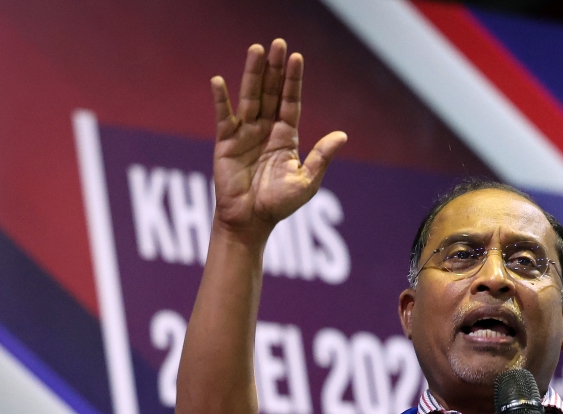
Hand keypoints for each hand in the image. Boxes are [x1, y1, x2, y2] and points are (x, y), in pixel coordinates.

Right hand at [211, 39, 346, 241]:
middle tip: (278, 43)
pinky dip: (221, 99)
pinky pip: (224, 116)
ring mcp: (245, 133)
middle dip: (275, 69)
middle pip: (271, 93)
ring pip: (250, 97)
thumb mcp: (306, 181)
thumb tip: (343, 135)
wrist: (251, 221)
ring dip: (253, 74)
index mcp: (286, 137)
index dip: (293, 81)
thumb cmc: (279, 204)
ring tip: (257, 50)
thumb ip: (321, 157)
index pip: (291, 102)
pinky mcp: (225, 142)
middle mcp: (266, 130)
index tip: (296, 57)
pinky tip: (220, 81)